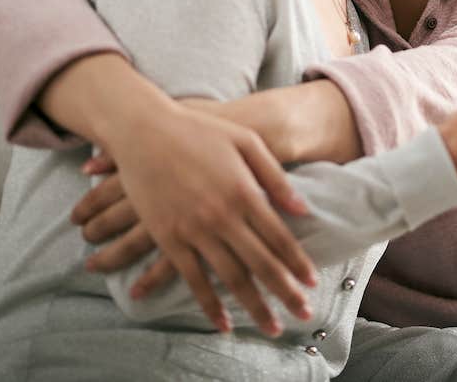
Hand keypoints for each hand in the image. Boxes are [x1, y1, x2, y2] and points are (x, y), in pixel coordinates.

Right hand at [88, 99, 317, 335]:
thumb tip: (302, 209)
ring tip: (272, 326)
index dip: (297, 262)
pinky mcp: (168, 237)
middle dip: (284, 292)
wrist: (145, 131)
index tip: (311, 283)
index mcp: (244, 190)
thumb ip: (274, 177)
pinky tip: (225, 323)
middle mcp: (222, 215)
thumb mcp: (245, 141)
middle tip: (303, 315)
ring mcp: (193, 229)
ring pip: (230, 278)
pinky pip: (192, 279)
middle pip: (260, 263)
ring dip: (254, 305)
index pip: (278, 236)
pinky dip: (209, 305)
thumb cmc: (200, 130)